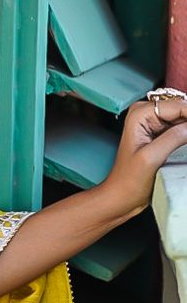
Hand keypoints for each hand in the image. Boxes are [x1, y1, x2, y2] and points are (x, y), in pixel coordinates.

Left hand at [99, 90, 186, 219]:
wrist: (121, 197)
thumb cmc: (128, 181)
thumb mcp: (151, 158)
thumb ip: (174, 137)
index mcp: (140, 113)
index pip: (179, 105)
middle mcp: (146, 113)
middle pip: (183, 109)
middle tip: (186, 144)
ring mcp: (154, 123)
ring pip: (184, 118)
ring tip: (183, 147)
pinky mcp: (161, 134)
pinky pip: (182, 128)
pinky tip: (185, 144)